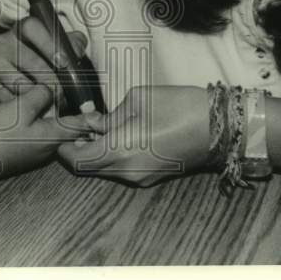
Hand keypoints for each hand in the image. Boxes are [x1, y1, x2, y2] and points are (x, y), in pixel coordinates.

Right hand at [0, 17, 87, 103]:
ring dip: (37, 98)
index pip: (33, 28)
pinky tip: (26, 106)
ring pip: (21, 84)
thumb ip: (70, 44)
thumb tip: (76, 49)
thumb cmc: (38, 59)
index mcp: (23, 28)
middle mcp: (3, 41)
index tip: (64, 64)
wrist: (7, 76)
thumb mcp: (56, 47)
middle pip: (32, 62)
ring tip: (48, 103)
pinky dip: (19, 107)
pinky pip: (7, 99)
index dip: (50, 45)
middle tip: (63, 95)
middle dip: (52, 82)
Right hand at [0, 85, 89, 179]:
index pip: (82, 125)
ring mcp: (32, 148)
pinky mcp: (18, 146)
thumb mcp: (22, 107)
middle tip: (79, 93)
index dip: (93, 116)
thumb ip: (42, 94)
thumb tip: (52, 89)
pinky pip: (34, 129)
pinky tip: (29, 105)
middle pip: (67, 125)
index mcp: (53, 137)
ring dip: (54, 113)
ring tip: (56, 96)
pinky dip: (36, 117)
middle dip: (73, 111)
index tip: (104, 108)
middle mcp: (46, 145)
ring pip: (50, 126)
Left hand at [58, 85, 210, 186]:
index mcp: (119, 151)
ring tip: (98, 127)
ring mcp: (139, 179)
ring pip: (104, 170)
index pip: (76, 160)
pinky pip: (120, 170)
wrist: (219, 128)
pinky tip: (118, 136)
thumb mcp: (137, 100)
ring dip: (95, 152)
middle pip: (87, 168)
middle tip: (77, 125)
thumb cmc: (177, 106)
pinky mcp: (151, 177)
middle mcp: (125, 172)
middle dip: (77, 148)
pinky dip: (111, 156)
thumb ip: (109, 115)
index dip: (62, 146)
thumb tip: (93, 123)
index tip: (61, 128)